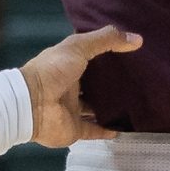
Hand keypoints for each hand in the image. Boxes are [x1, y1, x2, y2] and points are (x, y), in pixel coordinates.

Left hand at [19, 25, 141, 146]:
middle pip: (95, 86)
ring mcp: (72, 109)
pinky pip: (94, 130)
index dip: (108, 56)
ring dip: (110, 108)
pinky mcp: (74, 129)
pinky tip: (123, 129)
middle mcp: (70, 87)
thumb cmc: (52, 71)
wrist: (31, 104)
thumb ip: (106, 40)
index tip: (130, 54)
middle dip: (112, 84)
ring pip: (95, 109)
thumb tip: (137, 39)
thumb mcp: (79, 47)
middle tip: (138, 82)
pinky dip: (107, 131)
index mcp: (69, 65)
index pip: (91, 59)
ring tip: (135, 105)